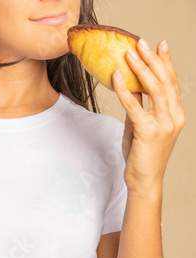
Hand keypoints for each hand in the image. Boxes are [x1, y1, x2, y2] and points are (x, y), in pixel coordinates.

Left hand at [112, 38, 184, 193]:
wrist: (144, 180)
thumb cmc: (141, 155)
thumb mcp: (140, 127)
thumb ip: (139, 108)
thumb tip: (132, 90)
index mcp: (175, 114)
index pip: (172, 83)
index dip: (166, 62)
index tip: (160, 45)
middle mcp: (174, 117)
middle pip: (165, 81)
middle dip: (152, 59)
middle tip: (141, 42)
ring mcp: (163, 124)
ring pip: (153, 88)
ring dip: (140, 68)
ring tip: (129, 53)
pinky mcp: (148, 131)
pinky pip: (134, 105)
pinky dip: (124, 89)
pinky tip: (116, 76)